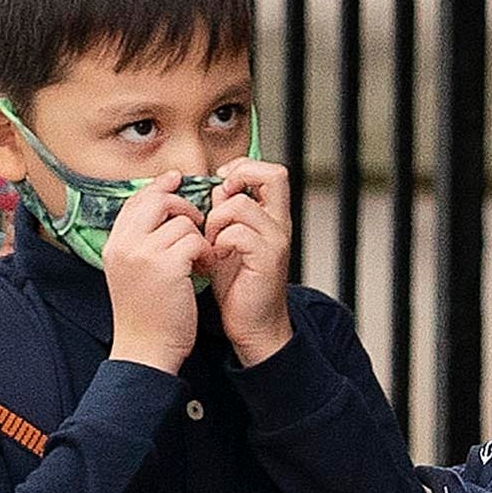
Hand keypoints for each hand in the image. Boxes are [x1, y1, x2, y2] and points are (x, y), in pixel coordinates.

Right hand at [97, 179, 211, 368]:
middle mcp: (124, 245)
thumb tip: (162, 211)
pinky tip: (203, 269)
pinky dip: (205, 252)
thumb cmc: (145, 316)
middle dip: (183, 205)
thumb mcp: (132, 273)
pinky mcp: (166, 266)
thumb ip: (140, 243)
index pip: (136, 201)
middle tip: (198, 223)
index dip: (159, 188)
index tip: (176, 179)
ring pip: (182, 222)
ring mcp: (143, 254)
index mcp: (114, 245)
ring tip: (199, 260)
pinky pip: (195, 240)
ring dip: (199, 238)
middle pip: (158, 200)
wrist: (145, 350)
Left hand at [202, 161, 298, 359]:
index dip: (243, 167)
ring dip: (216, 218)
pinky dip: (219, 241)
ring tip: (211, 240)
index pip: (270, 171)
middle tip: (220, 198)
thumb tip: (217, 187)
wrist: (253, 325)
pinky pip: (237, 233)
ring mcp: (276, 241)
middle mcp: (280, 224)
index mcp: (272, 216)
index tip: (221, 182)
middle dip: (240, 177)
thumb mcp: (229, 239)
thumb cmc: (239, 285)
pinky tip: (215, 256)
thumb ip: (226, 212)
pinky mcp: (267, 259)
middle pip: (273, 175)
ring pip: (241, 205)